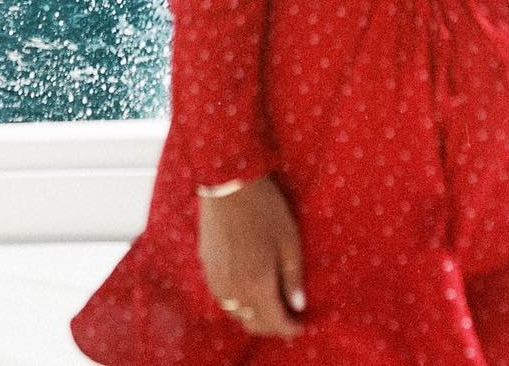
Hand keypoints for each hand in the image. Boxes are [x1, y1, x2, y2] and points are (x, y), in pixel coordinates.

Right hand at [198, 173, 305, 338]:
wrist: (227, 183)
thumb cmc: (264, 208)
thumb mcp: (289, 240)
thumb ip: (293, 276)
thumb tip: (298, 303)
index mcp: (257, 285)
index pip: (275, 322)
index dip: (290, 327)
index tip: (302, 323)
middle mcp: (234, 290)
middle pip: (252, 324)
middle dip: (272, 325)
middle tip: (287, 315)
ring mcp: (216, 280)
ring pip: (236, 313)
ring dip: (253, 314)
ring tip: (269, 301)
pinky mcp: (206, 266)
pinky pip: (223, 297)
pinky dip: (237, 301)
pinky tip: (247, 287)